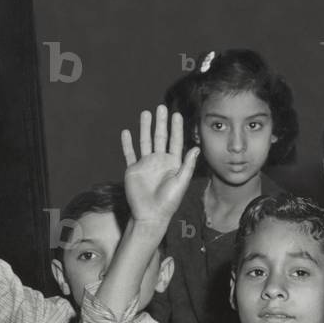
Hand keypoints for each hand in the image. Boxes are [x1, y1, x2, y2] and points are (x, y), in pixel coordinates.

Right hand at [121, 105, 199, 228]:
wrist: (151, 215)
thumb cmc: (169, 202)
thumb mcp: (181, 182)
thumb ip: (187, 165)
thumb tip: (197, 148)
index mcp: (173, 163)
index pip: (175, 141)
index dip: (176, 128)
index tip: (176, 115)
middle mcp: (159, 161)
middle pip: (160, 137)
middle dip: (161, 123)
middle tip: (161, 107)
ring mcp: (146, 164)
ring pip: (145, 141)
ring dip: (145, 127)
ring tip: (146, 113)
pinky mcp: (133, 169)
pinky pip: (129, 153)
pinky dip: (127, 143)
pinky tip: (127, 132)